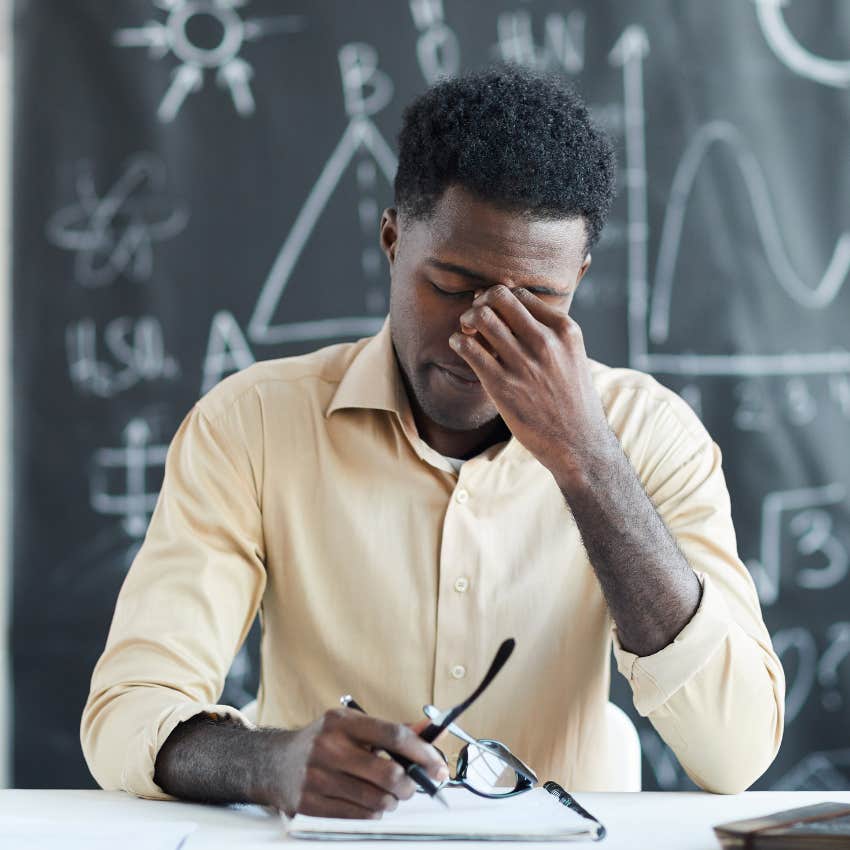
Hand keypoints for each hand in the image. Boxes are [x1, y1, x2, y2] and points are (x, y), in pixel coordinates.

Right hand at [262, 709, 448, 818]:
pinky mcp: (310, 804)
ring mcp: (317, 778)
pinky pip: (359, 816)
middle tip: (412, 786)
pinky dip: (373, 813)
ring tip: (388, 794)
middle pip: (388, 774)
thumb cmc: (324, 741)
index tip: (438, 765)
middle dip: (410, 785)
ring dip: (392, 801)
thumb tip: (432, 730)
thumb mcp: (353, 725)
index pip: (393, 735)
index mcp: (342, 722)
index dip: (422, 752)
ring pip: (377, 801)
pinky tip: (368, 802)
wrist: (274, 763)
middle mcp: (329, 747)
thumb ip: (392, 730)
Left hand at [449, 285, 613, 483]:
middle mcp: (545, 341)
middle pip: (499, 297)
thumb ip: (550, 333)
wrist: (578, 442)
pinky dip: (457, 341)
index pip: (521, 294)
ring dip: (466, 320)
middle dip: (480, 301)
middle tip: (475, 317)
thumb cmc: (571, 400)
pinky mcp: (501, 385)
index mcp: (564, 330)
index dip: (500, 297)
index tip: (492, 309)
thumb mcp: (572, 356)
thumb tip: (516, 311)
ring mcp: (523, 363)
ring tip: (467, 331)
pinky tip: (459, 346)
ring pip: (481, 317)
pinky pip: (468, 348)